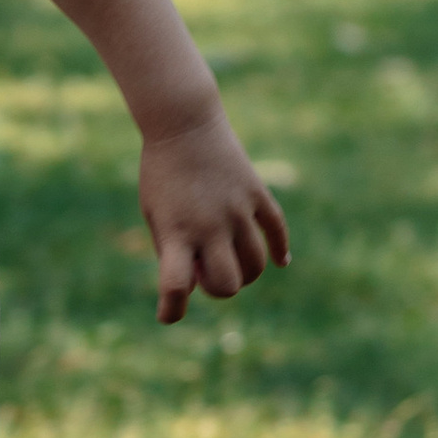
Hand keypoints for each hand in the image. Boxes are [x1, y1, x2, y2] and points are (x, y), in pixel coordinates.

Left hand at [138, 105, 288, 324]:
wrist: (183, 123)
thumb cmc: (162, 175)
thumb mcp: (156, 213)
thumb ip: (172, 252)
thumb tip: (195, 289)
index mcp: (175, 231)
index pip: (174, 284)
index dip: (171, 309)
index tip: (167, 313)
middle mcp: (208, 224)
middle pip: (228, 284)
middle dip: (218, 287)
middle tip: (206, 271)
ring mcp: (236, 208)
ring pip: (256, 264)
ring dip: (246, 273)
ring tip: (230, 260)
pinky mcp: (256, 193)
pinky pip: (278, 230)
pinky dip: (281, 250)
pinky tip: (280, 261)